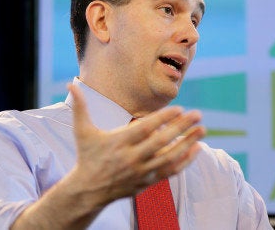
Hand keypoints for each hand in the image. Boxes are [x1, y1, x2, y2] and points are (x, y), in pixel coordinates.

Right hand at [68, 83, 206, 201]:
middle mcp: (131, 157)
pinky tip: (197, 148)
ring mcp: (141, 171)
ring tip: (202, 130)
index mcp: (118, 142)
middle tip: (198, 114)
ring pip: (170, 157)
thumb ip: (80, 107)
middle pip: (161, 142)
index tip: (179, 108)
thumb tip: (71, 84)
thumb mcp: (82, 132)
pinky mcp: (147, 181)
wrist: (88, 190)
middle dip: (181, 127)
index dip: (163, 119)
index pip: (145, 128)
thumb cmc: (87, 156)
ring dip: (188, 143)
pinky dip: (185, 160)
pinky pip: (170, 171)